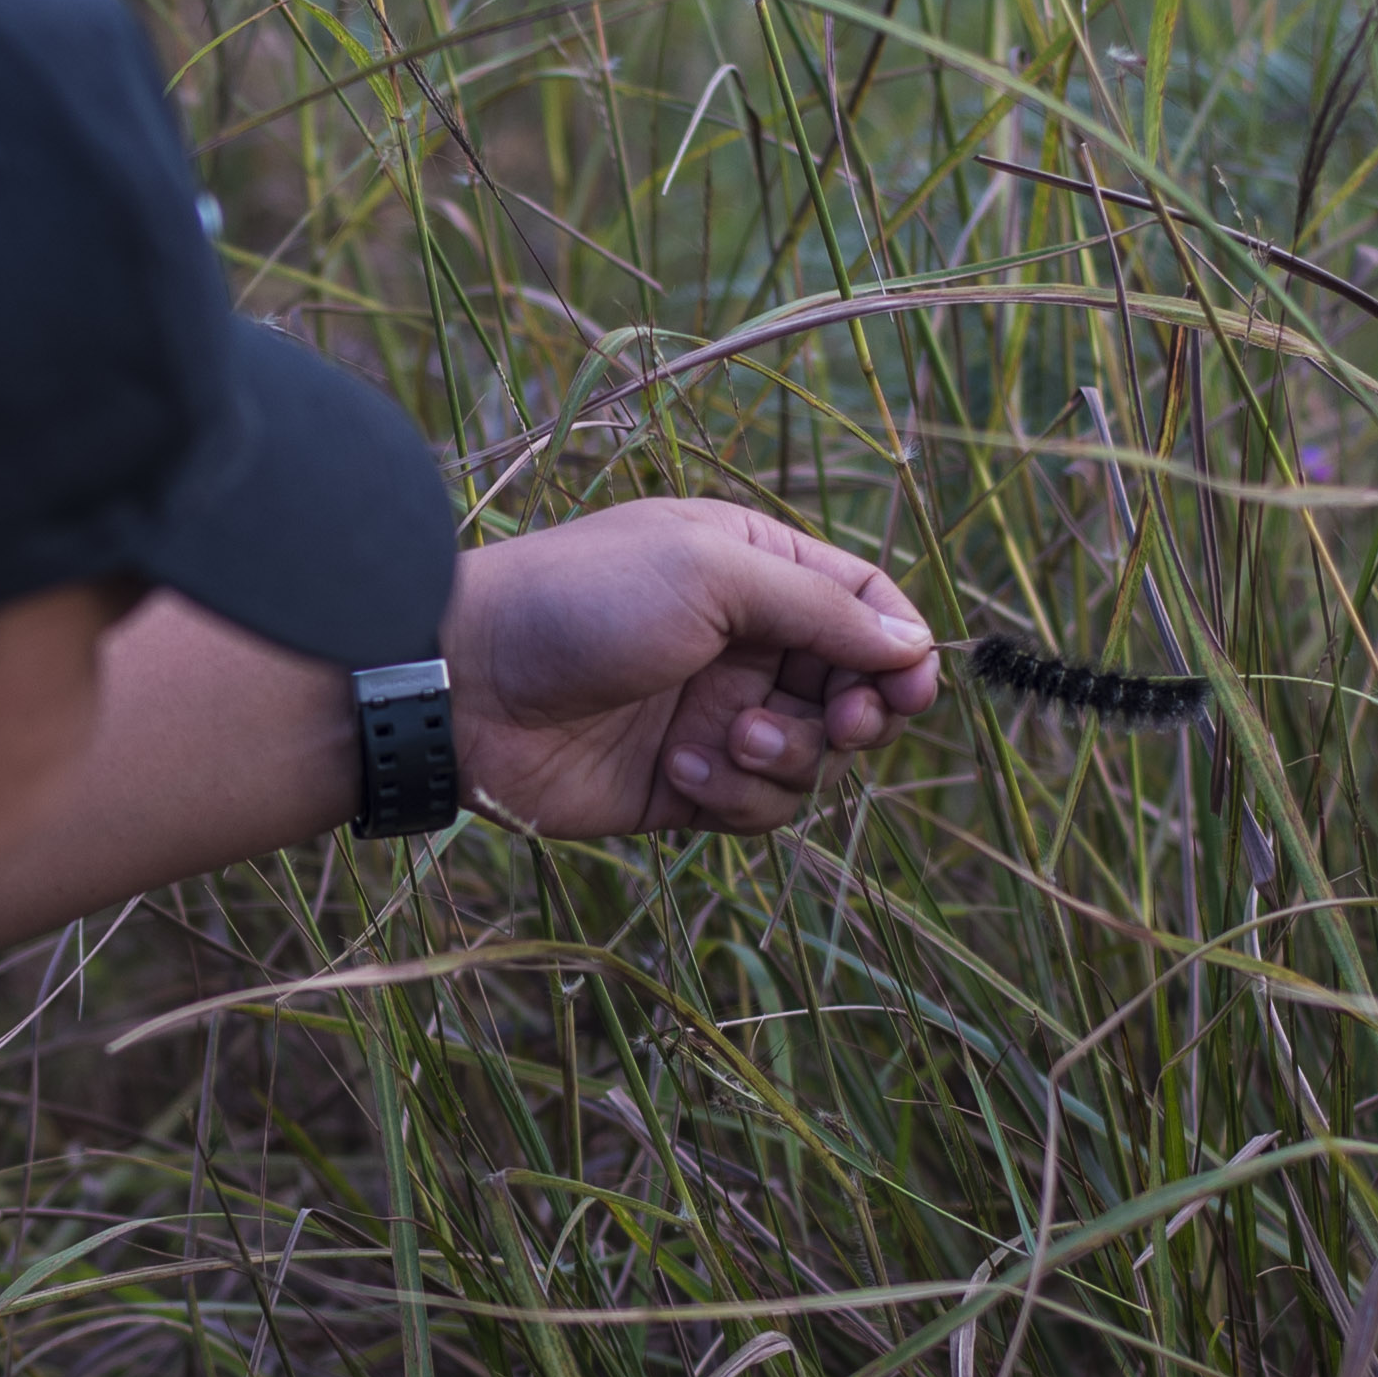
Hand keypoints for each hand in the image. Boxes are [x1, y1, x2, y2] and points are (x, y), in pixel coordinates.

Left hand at [450, 496, 942, 837]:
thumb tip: (912, 643)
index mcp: (753, 569)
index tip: (912, 685)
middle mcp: (742, 643)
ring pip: (813, 758)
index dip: (901, 646)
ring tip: (729, 742)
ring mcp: (714, 716)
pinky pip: (759, 807)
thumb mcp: (710, 575)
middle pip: (853, 689)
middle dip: (860, 713)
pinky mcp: (684, 787)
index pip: (864, 603)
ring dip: (789, 758)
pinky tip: (684, 772)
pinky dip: (738, 798)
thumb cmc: (580, 602)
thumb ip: (819, 607)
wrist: (465, 683)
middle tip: (844, 723)